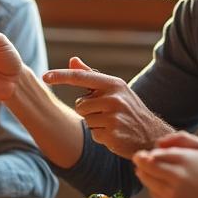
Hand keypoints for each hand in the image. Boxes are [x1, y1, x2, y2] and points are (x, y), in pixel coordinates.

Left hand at [43, 57, 173, 158]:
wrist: (152, 135)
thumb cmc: (129, 110)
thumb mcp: (114, 90)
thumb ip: (92, 76)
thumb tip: (72, 59)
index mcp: (113, 84)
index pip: (81, 77)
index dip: (61, 76)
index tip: (45, 76)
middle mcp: (114, 97)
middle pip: (80, 104)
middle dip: (89, 111)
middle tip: (109, 114)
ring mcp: (114, 116)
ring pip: (86, 120)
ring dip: (95, 125)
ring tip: (113, 124)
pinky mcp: (113, 134)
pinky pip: (93, 134)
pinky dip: (101, 137)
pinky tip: (115, 135)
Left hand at [132, 131, 197, 197]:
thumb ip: (179, 137)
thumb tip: (157, 143)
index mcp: (183, 160)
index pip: (152, 155)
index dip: (145, 154)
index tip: (147, 153)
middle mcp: (176, 178)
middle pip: (144, 167)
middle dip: (140, 161)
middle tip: (140, 159)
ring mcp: (172, 194)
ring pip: (145, 180)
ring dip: (144, 173)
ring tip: (152, 170)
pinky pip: (151, 193)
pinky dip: (152, 187)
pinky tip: (162, 183)